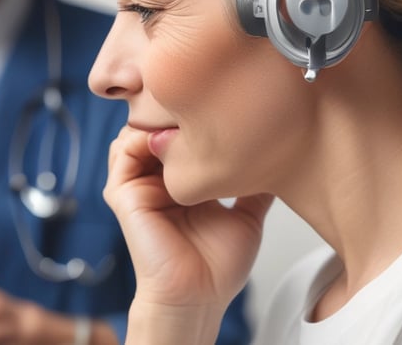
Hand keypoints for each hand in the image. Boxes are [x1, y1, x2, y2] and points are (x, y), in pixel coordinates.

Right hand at [104, 126, 272, 326]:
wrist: (200, 298)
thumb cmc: (218, 267)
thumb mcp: (247, 215)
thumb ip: (255, 187)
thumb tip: (280, 162)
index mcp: (179, 183)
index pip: (176, 136)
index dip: (192, 118)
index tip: (218, 106)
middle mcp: (156, 181)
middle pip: (152, 130)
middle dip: (171, 112)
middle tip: (199, 103)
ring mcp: (138, 187)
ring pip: (133, 135)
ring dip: (154, 122)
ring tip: (182, 120)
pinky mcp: (125, 196)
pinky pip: (122, 154)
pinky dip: (140, 138)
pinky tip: (168, 140)